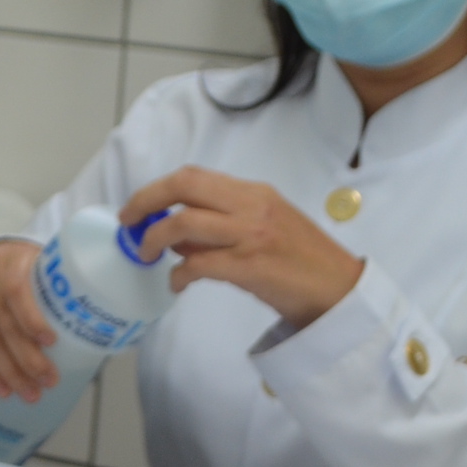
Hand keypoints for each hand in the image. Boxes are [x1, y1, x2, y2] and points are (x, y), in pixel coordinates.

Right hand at [0, 239, 54, 402]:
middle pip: (2, 321)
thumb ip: (59, 287)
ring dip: (8, 371)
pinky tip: (2, 387)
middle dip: (26, 358)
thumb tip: (99, 328)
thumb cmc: (26, 265)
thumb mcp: (42, 264)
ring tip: (29, 393)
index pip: (16, 290)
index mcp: (11, 258)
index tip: (52, 343)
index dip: (31, 319)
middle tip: (47, 382)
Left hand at [122, 166, 363, 329]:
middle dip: (145, 201)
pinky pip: (199, 264)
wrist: (339, 290)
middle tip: (128, 224)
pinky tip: (177, 284)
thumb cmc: (300, 261)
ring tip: (146, 256)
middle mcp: (252, 206)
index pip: (194, 176)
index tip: (136, 207)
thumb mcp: (263, 228)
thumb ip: (221, 224)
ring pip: (185, 223)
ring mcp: (251, 235)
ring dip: (154, 239)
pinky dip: (179, 275)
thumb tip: (173, 234)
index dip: (156, 189)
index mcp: (254, 192)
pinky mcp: (251, 267)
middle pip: (184, 187)